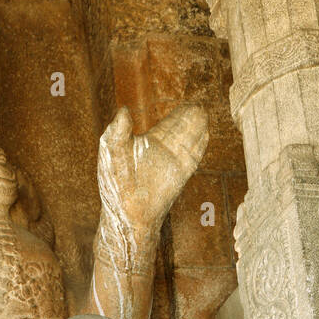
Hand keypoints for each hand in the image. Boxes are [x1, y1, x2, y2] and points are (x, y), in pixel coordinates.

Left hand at [98, 103, 208, 238]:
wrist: (128, 214)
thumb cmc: (115, 185)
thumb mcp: (112, 154)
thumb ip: (116, 131)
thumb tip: (123, 110)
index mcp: (148, 144)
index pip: (168, 125)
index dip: (178, 114)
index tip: (187, 104)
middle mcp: (164, 152)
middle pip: (182, 129)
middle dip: (190, 117)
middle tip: (199, 105)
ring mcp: (174, 162)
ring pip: (190, 139)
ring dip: (197, 126)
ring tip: (203, 112)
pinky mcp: (181, 174)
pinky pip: (194, 155)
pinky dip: (200, 143)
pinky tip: (206, 133)